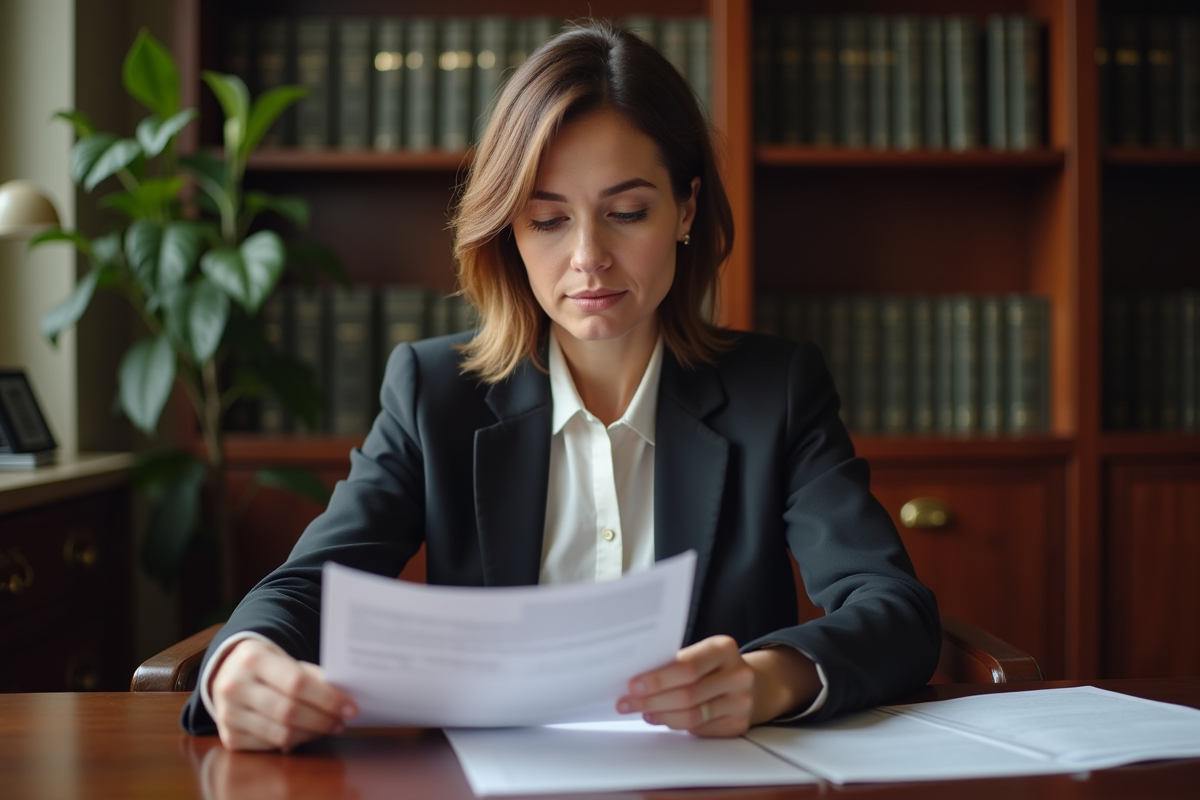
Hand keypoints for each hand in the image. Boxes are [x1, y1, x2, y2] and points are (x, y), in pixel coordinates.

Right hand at [209, 638, 357, 751]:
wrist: (227, 674)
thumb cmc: (266, 665)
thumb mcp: (284, 658)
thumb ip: (309, 675)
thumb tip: (343, 697)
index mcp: (252, 659)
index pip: (296, 683)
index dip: (327, 698)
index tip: (350, 708)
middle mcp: (235, 687)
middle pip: (289, 712)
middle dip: (323, 720)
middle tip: (342, 723)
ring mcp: (229, 715)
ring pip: (281, 734)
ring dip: (312, 734)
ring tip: (329, 727)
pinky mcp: (229, 738)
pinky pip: (270, 747)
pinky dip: (293, 742)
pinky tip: (306, 734)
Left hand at [616, 635, 820, 736]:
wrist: (756, 683)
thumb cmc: (716, 666)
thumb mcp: (702, 654)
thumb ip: (677, 663)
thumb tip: (637, 679)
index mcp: (724, 649)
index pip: (687, 666)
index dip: (658, 678)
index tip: (633, 684)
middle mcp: (738, 675)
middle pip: (687, 694)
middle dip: (651, 700)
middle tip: (627, 702)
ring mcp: (741, 702)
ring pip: (692, 716)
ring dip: (660, 716)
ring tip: (642, 711)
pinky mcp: (738, 724)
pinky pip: (700, 729)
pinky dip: (676, 725)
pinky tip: (661, 719)